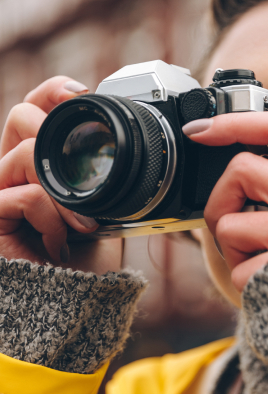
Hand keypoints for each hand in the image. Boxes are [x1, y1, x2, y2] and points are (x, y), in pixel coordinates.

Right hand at [0, 77, 122, 273]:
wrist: (78, 301)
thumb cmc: (90, 257)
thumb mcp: (105, 206)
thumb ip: (103, 175)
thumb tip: (129, 143)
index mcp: (38, 163)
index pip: (32, 108)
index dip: (52, 92)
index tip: (83, 94)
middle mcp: (11, 170)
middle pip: (19, 115)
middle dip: (58, 139)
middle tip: (86, 178)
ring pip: (25, 154)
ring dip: (65, 193)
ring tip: (81, 226)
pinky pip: (25, 195)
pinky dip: (52, 218)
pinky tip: (59, 243)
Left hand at [184, 111, 267, 290]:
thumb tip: (218, 172)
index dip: (237, 121)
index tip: (199, 130)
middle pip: (243, 168)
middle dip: (221, 202)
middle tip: (235, 232)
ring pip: (230, 223)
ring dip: (231, 251)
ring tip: (259, 265)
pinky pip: (237, 268)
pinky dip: (241, 281)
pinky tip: (267, 287)